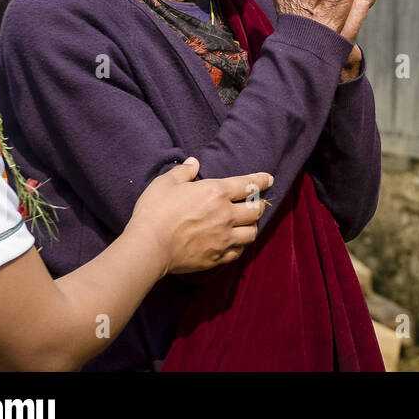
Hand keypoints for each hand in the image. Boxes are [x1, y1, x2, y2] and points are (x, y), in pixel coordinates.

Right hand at [125, 157, 273, 275]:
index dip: (262, 180)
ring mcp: (224, 238)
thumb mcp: (165, 183)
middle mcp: (226, 215)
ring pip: (252, 232)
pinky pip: (239, 251)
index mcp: (216, 192)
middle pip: (256, 210)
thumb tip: (194, 162)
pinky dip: (240, 246)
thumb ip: (183, 171)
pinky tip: (234, 243)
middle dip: (258, 205)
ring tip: (246, 224)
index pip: (248, 184)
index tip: (269, 179)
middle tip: (255, 203)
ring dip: (252, 226)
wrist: (148, 247)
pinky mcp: (217, 257)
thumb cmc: (155, 212)